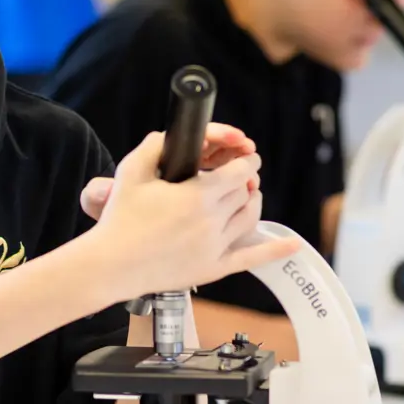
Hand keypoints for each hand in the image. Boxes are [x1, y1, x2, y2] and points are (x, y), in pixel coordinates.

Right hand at [84, 126, 298, 301]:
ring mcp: (214, 247)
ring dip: (252, 203)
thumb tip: (175, 134)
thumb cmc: (119, 218)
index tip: (246, 154)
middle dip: (245, 180)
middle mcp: (211, 221)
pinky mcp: (212, 269)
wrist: (110, 264)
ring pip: (250, 219)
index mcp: (197, 195)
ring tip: (246, 196)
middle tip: (240, 175)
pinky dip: (276, 251)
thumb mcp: (133, 170)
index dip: (246, 160)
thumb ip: (156, 144)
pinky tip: (293, 245)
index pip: (238, 171)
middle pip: (244, 193)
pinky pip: (252, 259)